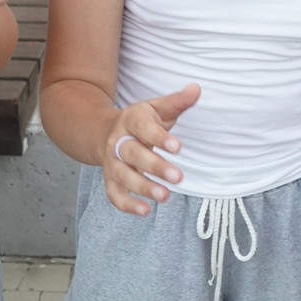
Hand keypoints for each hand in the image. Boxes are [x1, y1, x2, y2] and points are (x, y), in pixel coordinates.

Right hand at [103, 84, 200, 215]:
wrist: (103, 132)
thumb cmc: (140, 121)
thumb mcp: (157, 108)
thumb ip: (177, 101)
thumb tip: (197, 89)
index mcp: (130, 120)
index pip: (143, 128)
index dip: (159, 138)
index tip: (178, 147)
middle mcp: (117, 142)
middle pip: (133, 155)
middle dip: (155, 167)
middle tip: (179, 178)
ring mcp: (112, 162)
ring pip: (123, 177)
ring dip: (143, 188)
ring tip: (165, 196)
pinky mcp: (110, 180)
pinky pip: (114, 194)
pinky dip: (127, 205)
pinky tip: (146, 211)